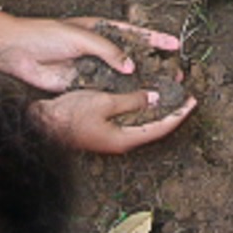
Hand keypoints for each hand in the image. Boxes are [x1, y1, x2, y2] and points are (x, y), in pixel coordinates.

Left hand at [0, 18, 178, 91]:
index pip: (134, 33)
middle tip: (174, 71)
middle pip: (132, 56)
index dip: (155, 39)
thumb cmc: (45, 35)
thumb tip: (130, 66)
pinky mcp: (83, 82)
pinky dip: (121, 93)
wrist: (19, 52)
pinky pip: (106, 88)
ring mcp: (92, 65)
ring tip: (162, 87)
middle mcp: (99, 48)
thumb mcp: (82, 37)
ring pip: (122, 75)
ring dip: (140, 81)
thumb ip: (108, 50)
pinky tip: (136, 99)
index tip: (174, 44)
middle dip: (154, 63)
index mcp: (100, 29)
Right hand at [31, 89, 197, 153]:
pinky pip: (128, 117)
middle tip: (185, 94)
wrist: (40, 124)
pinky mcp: (102, 129)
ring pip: (141, 121)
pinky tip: (141, 94)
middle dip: (171, 109)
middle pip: (154, 126)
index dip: (178, 114)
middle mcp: (120, 141)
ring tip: (168, 90)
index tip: (193, 102)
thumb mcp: (103, 103)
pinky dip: (139, 105)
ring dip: (156, 106)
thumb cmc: (68, 116)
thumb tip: (154, 97)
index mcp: (124, 139)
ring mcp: (111, 136)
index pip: (160, 127)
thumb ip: (131, 100)